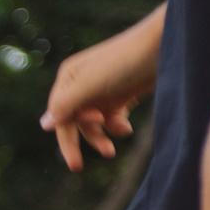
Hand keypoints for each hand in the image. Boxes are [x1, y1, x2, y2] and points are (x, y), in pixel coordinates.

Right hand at [42, 17, 160, 170]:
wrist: (165, 45)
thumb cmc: (124, 62)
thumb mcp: (90, 85)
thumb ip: (65, 105)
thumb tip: (44, 125)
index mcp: (69, 78)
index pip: (59, 116)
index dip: (66, 139)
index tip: (77, 164)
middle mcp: (83, 84)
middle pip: (75, 120)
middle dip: (84, 140)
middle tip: (85, 164)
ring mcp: (103, 89)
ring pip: (94, 122)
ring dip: (101, 136)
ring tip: (112, 149)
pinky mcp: (123, 93)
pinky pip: (113, 117)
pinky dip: (117, 126)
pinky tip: (126, 129)